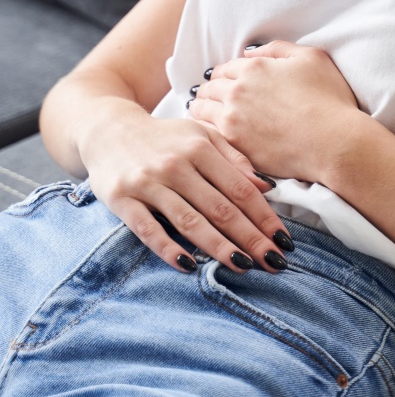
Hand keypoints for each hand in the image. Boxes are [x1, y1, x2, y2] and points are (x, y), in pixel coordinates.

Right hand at [79, 109, 295, 274]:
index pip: (239, 188)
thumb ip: (234, 157)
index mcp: (200, 148)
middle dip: (250, 237)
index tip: (283, 239)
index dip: (264, 216)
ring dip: (219, 247)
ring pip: (189, 221)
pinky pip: (147, 229)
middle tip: (273, 262)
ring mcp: (148, 183)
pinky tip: (189, 265)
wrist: (109, 129)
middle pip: (220, 208)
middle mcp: (176, 165)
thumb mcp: (202, 134)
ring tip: (243, 266)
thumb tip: (265, 187)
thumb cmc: (166, 137)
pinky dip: (168, 248)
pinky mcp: (121, 199)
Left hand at [188, 40, 362, 182]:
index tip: (223, 80)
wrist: (333, 141)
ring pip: (201, 110)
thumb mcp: (312, 57)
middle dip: (208, 90)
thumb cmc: (329, 99)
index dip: (224, 73)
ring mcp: (232, 119)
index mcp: (253, 68)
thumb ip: (278, 49)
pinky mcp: (234, 145)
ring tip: (201, 112)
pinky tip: (209, 133)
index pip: (225, 68)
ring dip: (200, 108)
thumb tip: (251, 53)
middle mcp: (237, 91)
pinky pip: (208, 134)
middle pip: (208, 88)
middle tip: (206, 95)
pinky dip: (206, 131)